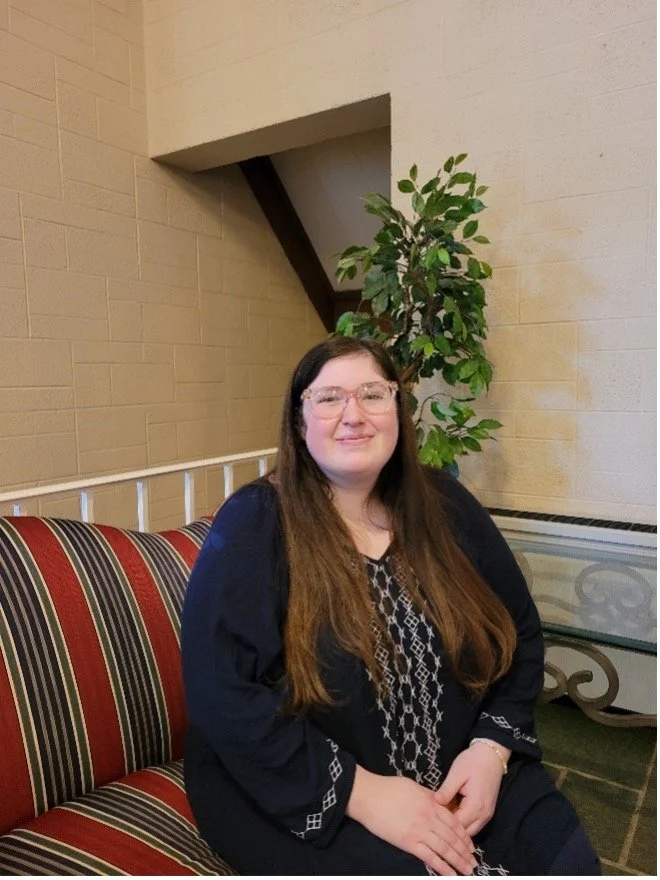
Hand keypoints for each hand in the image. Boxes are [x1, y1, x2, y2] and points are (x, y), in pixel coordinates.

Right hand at [347, 767, 477, 875]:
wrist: (369, 796)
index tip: (471, 846)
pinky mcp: (408, 843)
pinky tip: (451, 874)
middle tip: (474, 862)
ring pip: (445, 849)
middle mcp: (429, 818)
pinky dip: (442, 867)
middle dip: (465, 852)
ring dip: (458, 861)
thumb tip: (439, 803)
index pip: (454, 822)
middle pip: (452, 838)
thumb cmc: (388, 788)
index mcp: (431, 803)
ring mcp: (419, 831)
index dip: (464, 836)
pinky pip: (430, 857)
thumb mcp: (414, 787)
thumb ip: (429, 797)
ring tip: (467, 870)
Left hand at [433, 742, 508, 835]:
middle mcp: (484, 815)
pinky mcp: (487, 811)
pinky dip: (464, 822)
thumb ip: (446, 791)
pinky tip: (453, 812)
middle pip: (464, 833)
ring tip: (443, 815)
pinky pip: (474, 824)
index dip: (443, 823)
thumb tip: (434, 803)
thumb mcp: (456, 774)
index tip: (431, 816)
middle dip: (449, 828)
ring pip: (470, 831)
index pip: (457, 826)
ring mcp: (487, 815)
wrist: (491, 755)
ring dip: (457, 826)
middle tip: (435, 817)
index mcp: (475, 806)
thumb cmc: (473, 762)